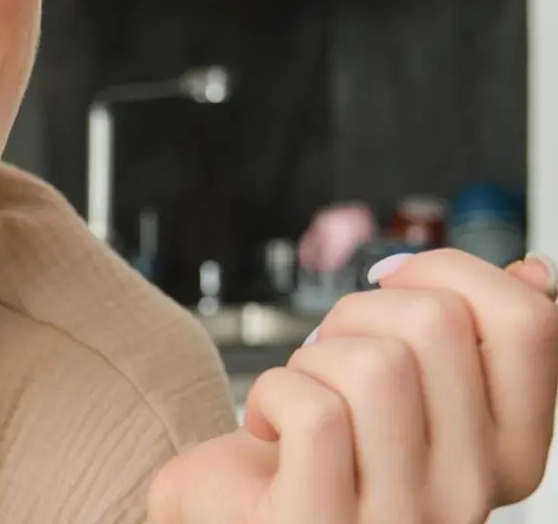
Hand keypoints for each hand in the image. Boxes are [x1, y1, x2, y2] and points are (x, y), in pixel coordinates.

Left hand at [149, 248, 557, 522]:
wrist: (240, 511)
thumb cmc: (316, 450)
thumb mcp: (406, 393)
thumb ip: (466, 343)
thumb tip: (530, 274)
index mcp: (507, 451)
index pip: (528, 325)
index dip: (451, 271)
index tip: (395, 285)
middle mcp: (472, 491)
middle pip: (437, 323)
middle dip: (358, 310)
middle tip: (329, 353)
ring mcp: (403, 517)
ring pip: (375, 363)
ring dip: (312, 358)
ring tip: (301, 394)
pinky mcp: (322, 522)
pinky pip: (315, 411)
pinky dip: (272, 392)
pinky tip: (266, 425)